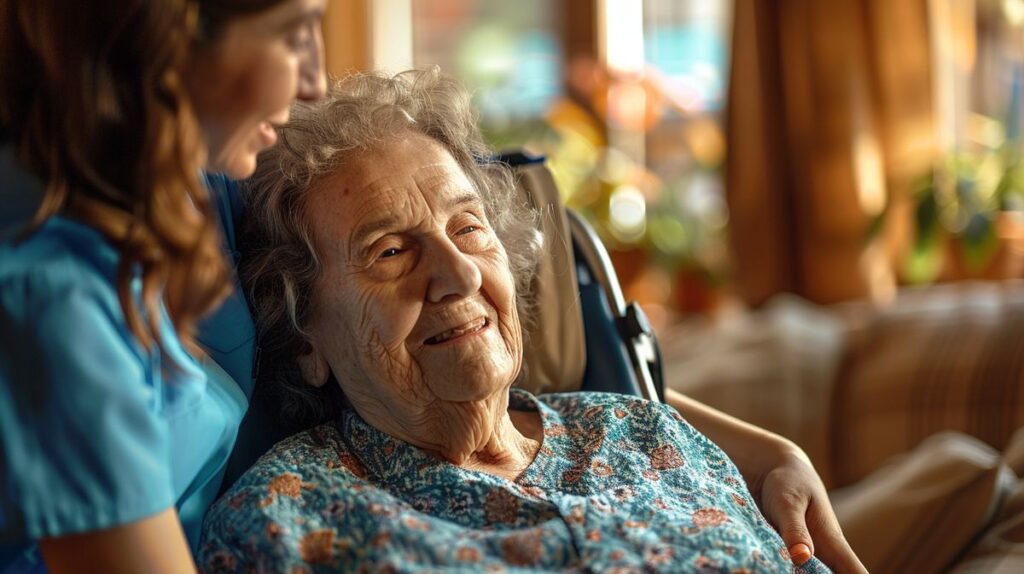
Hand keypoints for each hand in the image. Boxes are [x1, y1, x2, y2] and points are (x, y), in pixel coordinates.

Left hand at [751, 444, 866, 572]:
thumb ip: (794, 529)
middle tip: (795, 570)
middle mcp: (823, 557)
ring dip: (792, 573)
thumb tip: (802, 556)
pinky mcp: (786, 558)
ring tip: (776, 568)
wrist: (772, 471)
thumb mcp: (787, 502)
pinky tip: (766, 568)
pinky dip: (779, 570)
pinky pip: (787, 571)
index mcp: (833, 544)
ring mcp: (806, 560)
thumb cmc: (787, 483)